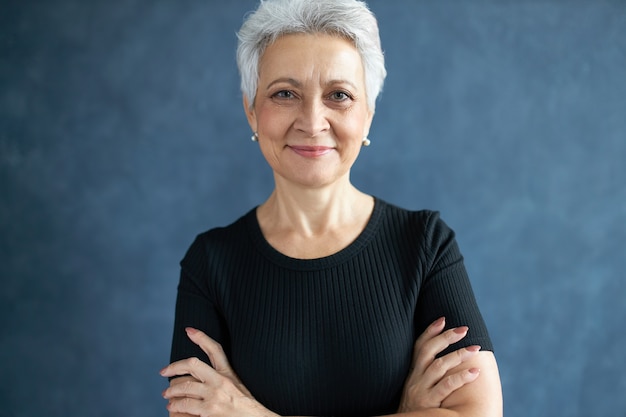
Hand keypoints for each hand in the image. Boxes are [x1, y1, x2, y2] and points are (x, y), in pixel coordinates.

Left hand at [160, 328, 276, 416]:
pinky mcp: (209, 410)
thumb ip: (222, 379)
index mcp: (228, 373)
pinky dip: (175, 404)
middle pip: (192, 365)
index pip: (214, 349)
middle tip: (164, 372)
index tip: (189, 330)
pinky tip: (172, 406)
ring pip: (184, 386)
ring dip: (171, 390)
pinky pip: (185, 404)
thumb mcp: (237, 386)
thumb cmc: (245, 407)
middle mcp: (220, 380)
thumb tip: (204, 375)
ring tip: (166, 394)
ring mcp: (214, 395)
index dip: (201, 337)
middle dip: (174, 367)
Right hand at [398, 317, 480, 411]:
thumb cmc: (416, 408)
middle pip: (428, 351)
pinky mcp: (429, 403)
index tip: (443, 319)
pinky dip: (461, 377)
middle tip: (464, 329)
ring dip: (458, 354)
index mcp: (412, 372)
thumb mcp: (415, 388)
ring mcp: (421, 390)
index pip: (418, 346)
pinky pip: (446, 386)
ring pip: (439, 366)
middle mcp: (415, 378)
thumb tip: (445, 358)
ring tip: (475, 348)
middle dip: (446, 337)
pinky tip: (475, 372)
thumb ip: (425, 374)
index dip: (429, 331)